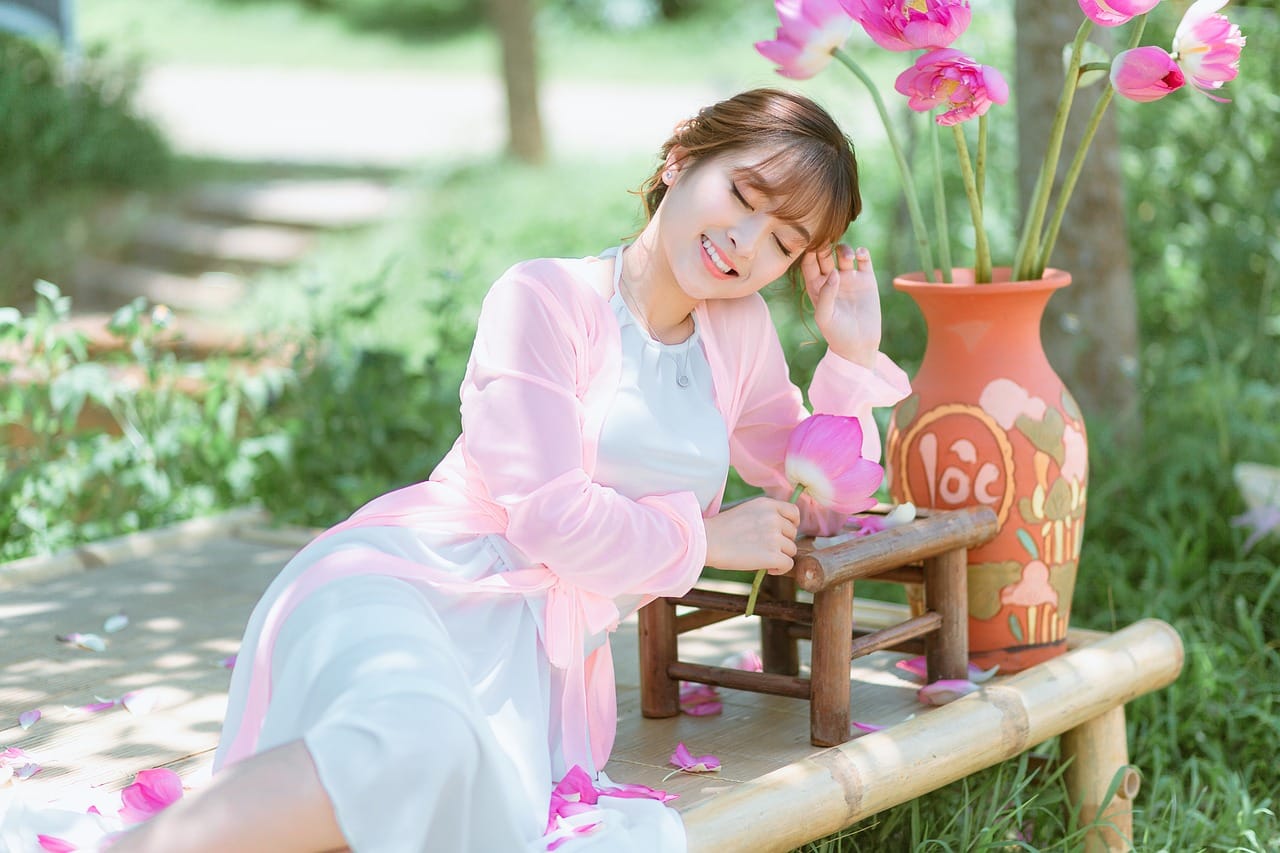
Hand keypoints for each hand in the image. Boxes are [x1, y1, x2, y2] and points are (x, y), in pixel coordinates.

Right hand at [703, 497, 799, 574]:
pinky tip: (767, 568)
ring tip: (763, 558)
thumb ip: (766, 515)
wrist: (706, 541)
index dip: (792, 524)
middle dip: (782, 542)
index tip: (783, 533)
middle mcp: (774, 518)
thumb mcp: (746, 511)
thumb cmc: (721, 529)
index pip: (794, 512)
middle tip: (765, 548)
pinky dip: (780, 569)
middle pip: (793, 533)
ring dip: (780, 555)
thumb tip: (783, 530)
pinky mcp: (773, 555)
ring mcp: (775, 537)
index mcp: (767, 504)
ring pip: (791, 550)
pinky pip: (788, 564)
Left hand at [800, 244, 882, 367]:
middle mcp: (831, 279)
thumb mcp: (825, 317)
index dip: (810, 253)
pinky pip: (864, 259)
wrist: (859, 344)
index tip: (812, 246)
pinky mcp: (866, 279)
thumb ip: (825, 294)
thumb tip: (833, 272)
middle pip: (826, 254)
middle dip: (826, 246)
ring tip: (847, 256)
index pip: (809, 264)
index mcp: (816, 286)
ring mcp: (849, 277)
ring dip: (844, 249)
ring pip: (843, 253)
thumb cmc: (836, 333)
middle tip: (828, 243)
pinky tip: (860, 254)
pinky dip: (862, 252)